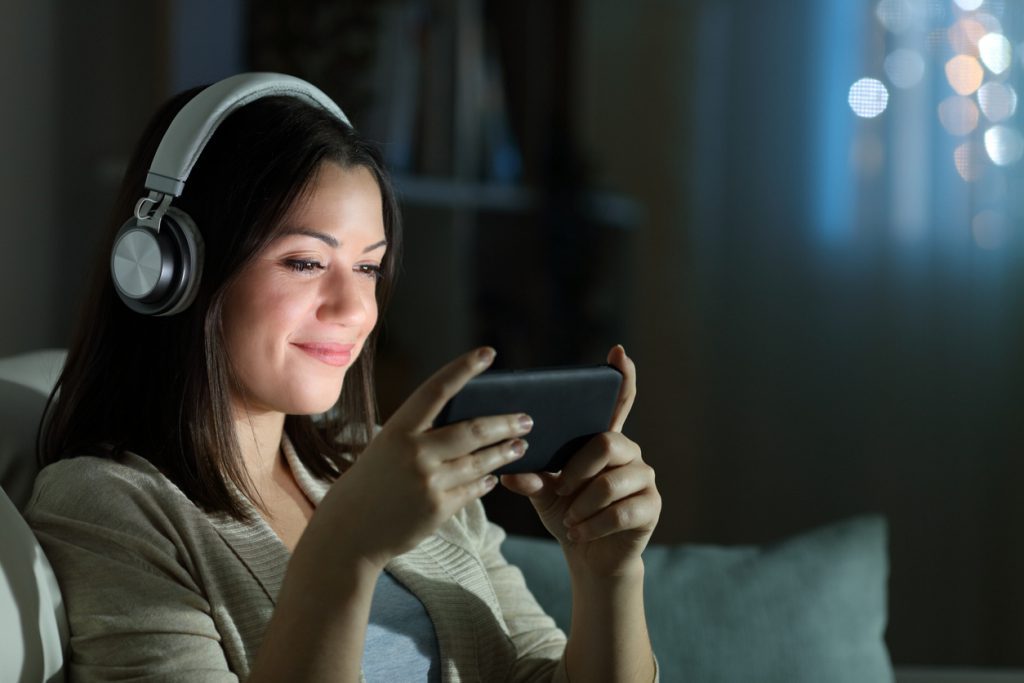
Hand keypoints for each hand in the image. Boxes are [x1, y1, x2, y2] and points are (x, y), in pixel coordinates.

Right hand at [311, 347, 530, 571]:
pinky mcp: (438, 509)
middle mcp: (415, 452)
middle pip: (474, 430)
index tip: (487, 353)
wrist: (349, 530)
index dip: (463, 369)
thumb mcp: (387, 447)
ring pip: (480, 462)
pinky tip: (494, 476)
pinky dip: (486, 481)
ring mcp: (428, 482)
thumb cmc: (371, 482)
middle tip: (527, 419)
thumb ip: (422, 433)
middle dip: (506, 423)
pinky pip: (473, 489)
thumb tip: (470, 422)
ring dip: (505, 452)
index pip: (437, 390)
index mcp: (398, 429)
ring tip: (521, 446)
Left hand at [501, 346, 660, 577]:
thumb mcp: (544, 494)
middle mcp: (629, 452)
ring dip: (581, 505)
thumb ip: (531, 477)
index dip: (621, 377)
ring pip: (610, 482)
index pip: (618, 402)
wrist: (591, 557)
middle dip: (577, 469)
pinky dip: (593, 525)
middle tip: (560, 489)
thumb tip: (509, 469)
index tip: (618, 352)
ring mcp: (644, 478)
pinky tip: (578, 533)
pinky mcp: (651, 506)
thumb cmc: (568, 515)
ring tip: (569, 520)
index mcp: (604, 440)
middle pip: (606, 442)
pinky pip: (621, 510)